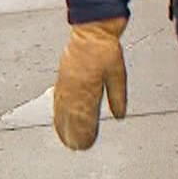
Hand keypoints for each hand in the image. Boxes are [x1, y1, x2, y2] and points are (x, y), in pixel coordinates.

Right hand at [53, 18, 128, 149]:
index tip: (86, 144)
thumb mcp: (118, 73)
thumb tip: (119, 116)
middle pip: (72, 116)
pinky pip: (58, 99)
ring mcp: (65, 82)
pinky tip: (59, 119)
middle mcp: (73, 87)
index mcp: (88, 86)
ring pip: (63, 109)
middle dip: (74, 132)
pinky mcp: (62, 77)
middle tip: (76, 148)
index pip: (85, 115)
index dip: (85, 131)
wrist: (91, 30)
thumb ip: (118, 95)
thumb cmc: (106, 49)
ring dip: (64, 125)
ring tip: (66, 140)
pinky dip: (58, 112)